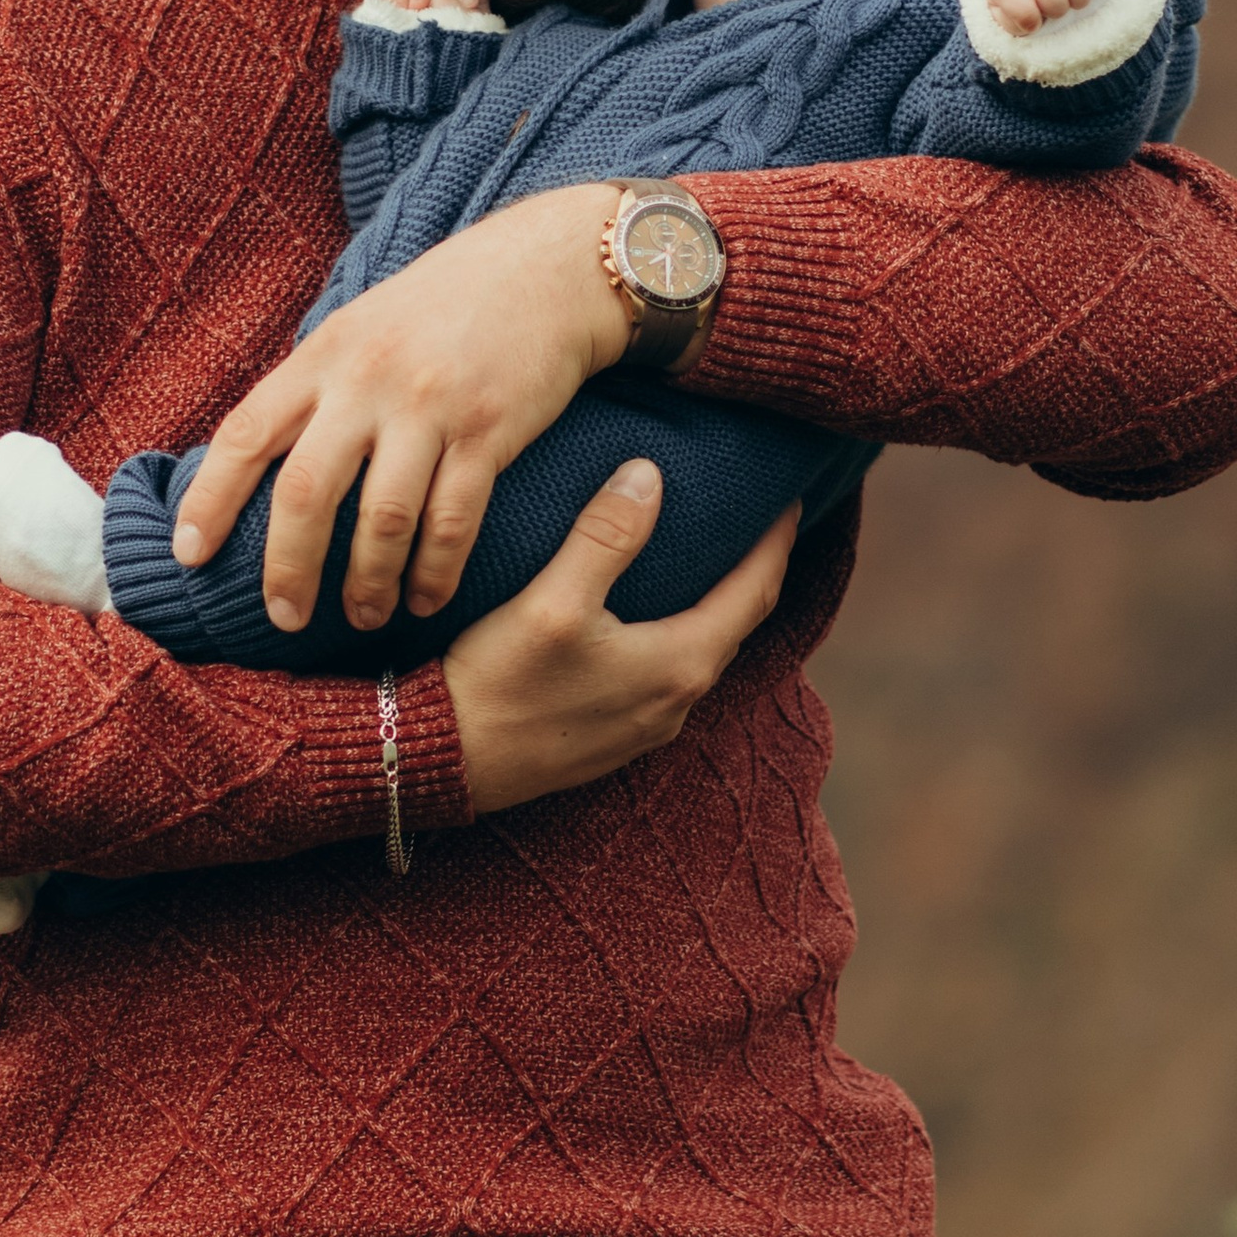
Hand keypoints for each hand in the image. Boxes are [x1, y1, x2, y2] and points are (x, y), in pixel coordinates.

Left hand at [173, 184, 628, 631]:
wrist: (544, 270)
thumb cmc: (445, 306)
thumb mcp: (364, 325)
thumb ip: (318, 385)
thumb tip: (264, 457)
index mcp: (325, 353)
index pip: (248, 432)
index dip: (210, 498)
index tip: (188, 554)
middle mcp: (369, 379)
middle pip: (307, 492)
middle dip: (289, 568)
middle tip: (285, 617)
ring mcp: (430, 406)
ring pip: (382, 521)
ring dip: (368, 585)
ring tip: (364, 617)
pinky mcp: (489, 430)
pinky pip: (452, 521)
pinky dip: (434, 573)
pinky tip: (426, 599)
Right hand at [441, 463, 799, 814]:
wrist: (446, 762)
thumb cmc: (501, 682)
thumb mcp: (554, 599)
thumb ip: (605, 536)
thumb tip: (649, 474)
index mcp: (679, 665)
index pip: (754, 593)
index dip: (776, 543)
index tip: (791, 500)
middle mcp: (676, 702)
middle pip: (737, 624)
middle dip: (754, 571)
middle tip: (759, 522)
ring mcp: (647, 726)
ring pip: (703, 652)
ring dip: (717, 604)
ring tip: (712, 559)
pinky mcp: (616, 735)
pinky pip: (671, 673)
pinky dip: (683, 632)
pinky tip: (654, 613)